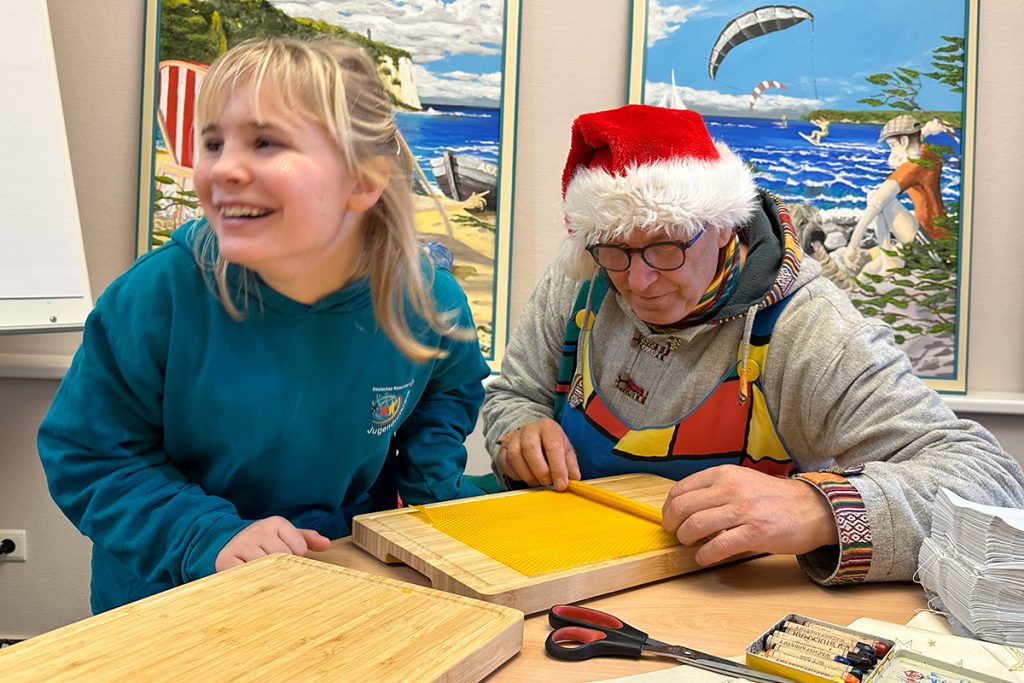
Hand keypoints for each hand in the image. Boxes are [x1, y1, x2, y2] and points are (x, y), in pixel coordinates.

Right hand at [215, 516, 330, 571]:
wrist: (224, 542)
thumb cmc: (260, 542)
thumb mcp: (283, 535)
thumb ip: (305, 539)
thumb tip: (326, 544)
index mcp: (276, 522)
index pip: (299, 549)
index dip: (294, 559)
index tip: (283, 558)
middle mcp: (259, 530)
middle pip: (283, 558)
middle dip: (281, 568)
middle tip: (272, 568)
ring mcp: (243, 544)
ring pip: (267, 568)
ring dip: (266, 575)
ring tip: (261, 572)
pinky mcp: (227, 560)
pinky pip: (247, 575)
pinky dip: (251, 580)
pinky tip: (250, 578)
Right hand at [496, 418, 579, 489]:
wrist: (533, 437)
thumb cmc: (551, 445)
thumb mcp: (565, 451)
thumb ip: (570, 465)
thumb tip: (574, 478)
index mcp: (548, 427)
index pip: (552, 446)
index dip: (557, 468)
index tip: (561, 485)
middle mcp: (529, 430)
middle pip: (530, 448)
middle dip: (540, 471)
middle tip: (548, 482)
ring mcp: (513, 438)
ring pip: (515, 456)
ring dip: (528, 475)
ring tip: (538, 482)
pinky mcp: (502, 450)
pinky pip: (505, 464)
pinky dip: (517, 475)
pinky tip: (527, 478)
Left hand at [661, 465, 838, 564]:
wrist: (812, 507)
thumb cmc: (773, 498)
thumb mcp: (741, 480)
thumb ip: (715, 489)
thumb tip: (685, 506)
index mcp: (724, 474)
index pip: (680, 489)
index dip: (668, 508)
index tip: (669, 518)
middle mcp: (730, 489)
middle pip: (682, 508)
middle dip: (672, 525)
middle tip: (675, 534)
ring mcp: (743, 510)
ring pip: (695, 526)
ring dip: (685, 539)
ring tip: (689, 545)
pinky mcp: (755, 532)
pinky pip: (718, 546)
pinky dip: (705, 555)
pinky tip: (704, 558)